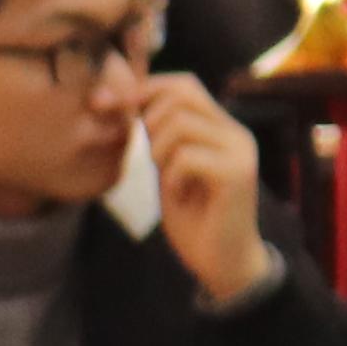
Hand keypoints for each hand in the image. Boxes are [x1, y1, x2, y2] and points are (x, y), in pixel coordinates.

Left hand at [137, 76, 267, 302]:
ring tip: (169, 179)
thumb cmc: (193, 215)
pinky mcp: (238, 174)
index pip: (183, 84)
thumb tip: (120, 96)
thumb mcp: (166, 165)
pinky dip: (172, 177)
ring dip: (159, 153)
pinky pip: (187, 156)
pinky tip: (180, 195)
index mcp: (221, 126)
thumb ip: (155, 133)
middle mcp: (236, 133)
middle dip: (149, 122)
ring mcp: (240, 151)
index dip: (143, 89)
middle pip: (180, 95)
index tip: (106, 107)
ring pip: (180, 124)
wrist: (221, 261)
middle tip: (153, 160)